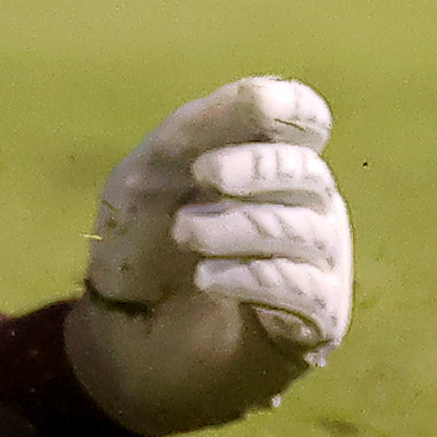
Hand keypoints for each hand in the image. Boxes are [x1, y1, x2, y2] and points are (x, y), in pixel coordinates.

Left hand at [65, 76, 351, 436]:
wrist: (118, 340)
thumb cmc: (138, 249)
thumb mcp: (152, 173)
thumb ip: (199, 127)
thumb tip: (264, 95)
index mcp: (270, 165)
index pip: (309, 120)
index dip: (290, 108)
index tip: (255, 110)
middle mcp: (306, 209)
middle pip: (308, 171)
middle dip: (255, 168)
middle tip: (202, 174)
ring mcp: (317, 265)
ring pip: (305, 229)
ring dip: (240, 226)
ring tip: (185, 234)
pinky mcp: (315, 322)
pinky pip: (306, 289)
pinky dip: (254, 277)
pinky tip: (207, 279)